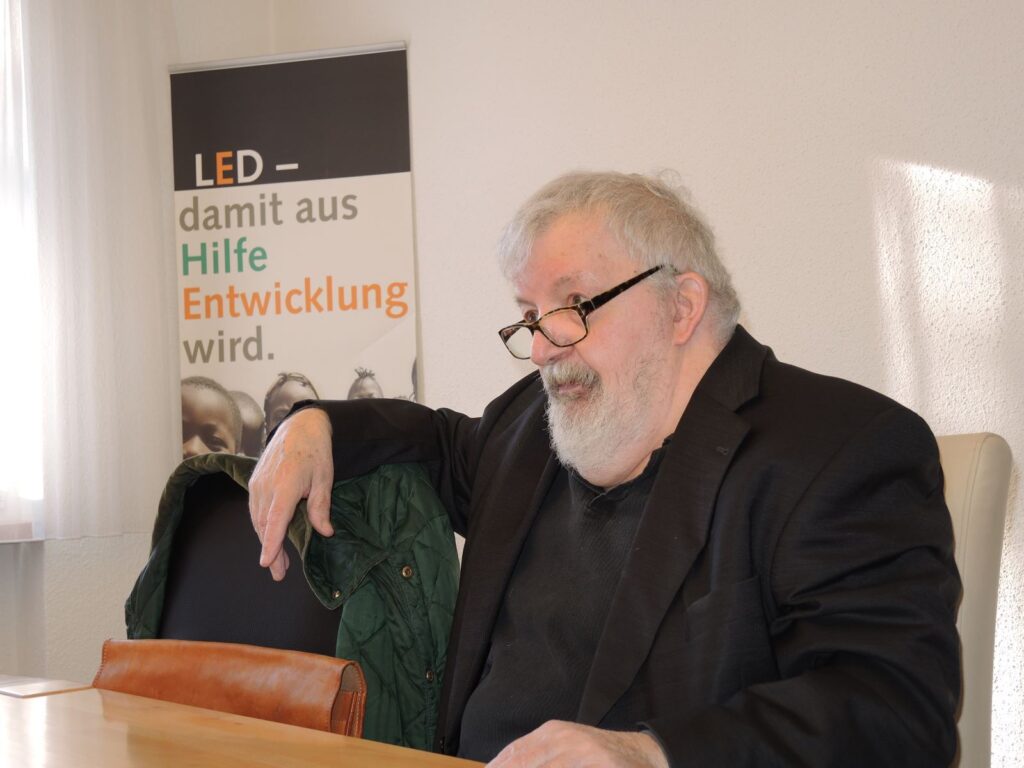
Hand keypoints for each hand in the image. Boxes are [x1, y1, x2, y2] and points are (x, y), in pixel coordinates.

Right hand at [248, 407, 334, 580]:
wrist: (300, 426)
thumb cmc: (316, 451)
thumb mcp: (325, 479)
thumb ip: (321, 507)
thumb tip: (325, 533)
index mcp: (285, 485)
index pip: (275, 521)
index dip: (271, 543)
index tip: (267, 563)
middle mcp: (266, 486)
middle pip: (264, 525)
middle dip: (271, 550)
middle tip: (279, 573)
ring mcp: (257, 483)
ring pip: (257, 519)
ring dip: (265, 540)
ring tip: (276, 561)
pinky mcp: (254, 481)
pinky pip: (255, 509)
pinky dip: (261, 525)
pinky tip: (270, 535)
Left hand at [488, 721, 668, 767]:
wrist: (644, 755)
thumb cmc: (597, 757)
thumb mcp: (565, 747)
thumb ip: (535, 756)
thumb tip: (497, 766)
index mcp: (553, 732)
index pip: (514, 754)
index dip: (497, 767)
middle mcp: (566, 739)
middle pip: (525, 763)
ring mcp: (585, 754)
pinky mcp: (602, 766)